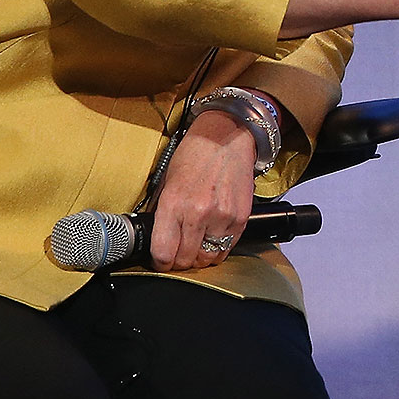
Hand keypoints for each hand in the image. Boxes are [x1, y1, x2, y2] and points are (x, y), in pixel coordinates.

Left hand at [149, 110, 256, 270]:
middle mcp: (198, 213)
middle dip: (179, 261)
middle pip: (186, 260)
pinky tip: (213, 236)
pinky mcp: (240, 219)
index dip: (160, 262)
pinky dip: (218, 248)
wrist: (227, 137)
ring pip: (208, 258)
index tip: (161, 261)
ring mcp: (222, 217)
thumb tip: (158, 239)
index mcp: (173, 203)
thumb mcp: (167, 181)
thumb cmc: (195, 154)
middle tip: (178, 255)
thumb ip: (163, 213)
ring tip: (197, 245)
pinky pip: (227, 248)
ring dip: (200, 257)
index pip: (163, 252)